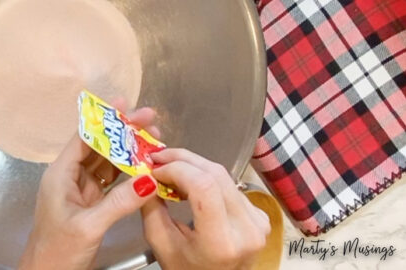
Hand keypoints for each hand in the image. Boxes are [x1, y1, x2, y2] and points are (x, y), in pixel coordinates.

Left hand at [19, 102, 160, 269]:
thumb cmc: (56, 251)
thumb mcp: (89, 225)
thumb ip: (119, 202)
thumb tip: (150, 179)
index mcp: (61, 174)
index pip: (85, 137)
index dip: (105, 119)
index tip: (125, 104)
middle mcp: (70, 177)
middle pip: (99, 145)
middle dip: (124, 132)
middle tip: (150, 119)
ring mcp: (81, 190)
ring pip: (107, 162)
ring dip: (129, 150)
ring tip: (154, 139)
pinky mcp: (91, 204)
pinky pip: (112, 181)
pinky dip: (128, 172)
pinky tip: (145, 166)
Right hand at [142, 149, 270, 269]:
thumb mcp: (161, 246)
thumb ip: (151, 208)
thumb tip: (145, 176)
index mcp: (221, 242)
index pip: (203, 186)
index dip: (176, 168)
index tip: (154, 168)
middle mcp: (246, 229)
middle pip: (215, 174)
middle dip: (183, 159)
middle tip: (158, 158)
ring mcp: (257, 221)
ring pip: (223, 175)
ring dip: (194, 166)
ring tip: (170, 170)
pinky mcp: (260, 215)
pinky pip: (230, 185)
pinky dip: (207, 178)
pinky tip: (190, 183)